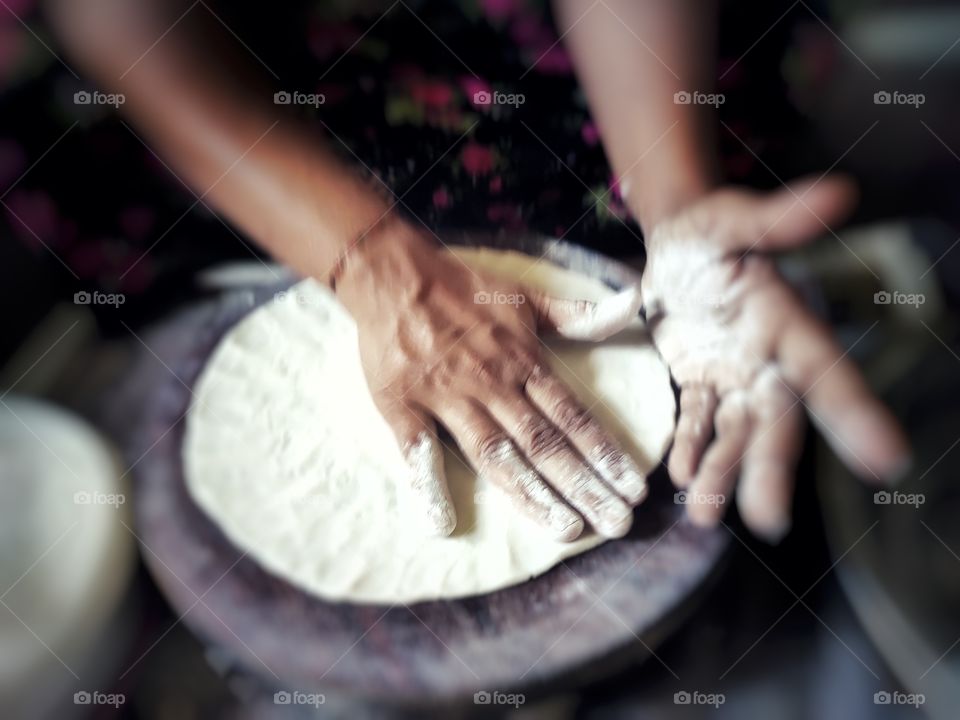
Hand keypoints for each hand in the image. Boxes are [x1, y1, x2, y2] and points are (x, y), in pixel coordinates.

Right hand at [334, 218, 646, 539]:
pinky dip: (427, 485)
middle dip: (584, 485)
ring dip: (531, 493)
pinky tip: (442, 523)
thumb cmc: (462, 288)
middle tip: (617, 523)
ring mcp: (446, 397)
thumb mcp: (524, 296)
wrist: (392, 274)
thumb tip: (633, 305)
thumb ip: (577, 314)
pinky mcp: (402, 405)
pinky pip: (417, 450)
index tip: (634, 487)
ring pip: (494, 453)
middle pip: (544, 442)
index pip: (572, 415)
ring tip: (565, 529)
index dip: (605, 452)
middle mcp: (491, 383)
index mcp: (522, 360)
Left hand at [641, 176, 909, 540]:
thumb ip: (776, 218)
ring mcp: (734, 375)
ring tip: (706, 512)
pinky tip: (683, 477)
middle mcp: (767, 359)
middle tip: (769, 521)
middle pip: (776, 420)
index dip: (853, 413)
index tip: (886, 460)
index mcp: (785, 324)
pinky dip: (692, 449)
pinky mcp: (701, 382)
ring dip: (724, 471)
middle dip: (772, 467)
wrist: (671, 246)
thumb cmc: (708, 232)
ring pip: (736, 432)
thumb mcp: (729, 220)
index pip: (825, 373)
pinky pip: (698, 423)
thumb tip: (840, 191)